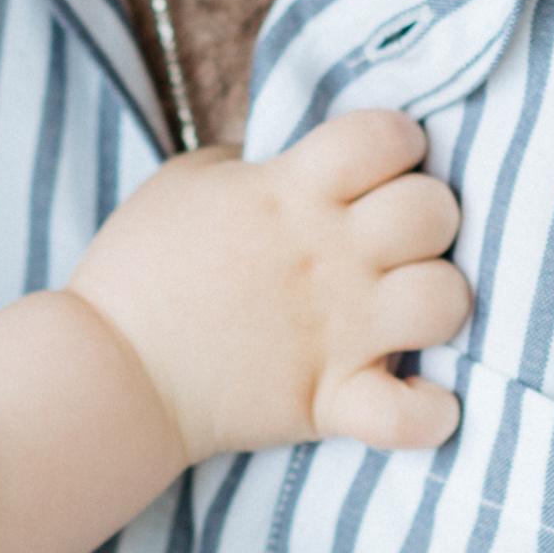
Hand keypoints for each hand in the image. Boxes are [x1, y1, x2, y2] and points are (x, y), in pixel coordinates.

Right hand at [68, 110, 466, 460]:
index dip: (395, 141)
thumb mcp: (185, 181)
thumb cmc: (136, 267)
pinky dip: (428, 414)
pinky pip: (410, 417)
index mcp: (289, 191)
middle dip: (426, 214)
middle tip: (390, 238)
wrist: (107, 371)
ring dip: (438, 298)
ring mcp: (336, 332)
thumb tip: (292, 161)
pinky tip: (422, 398)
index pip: (387, 135)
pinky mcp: (329, 402)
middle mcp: (327, 256)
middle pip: (433, 209)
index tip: (373, 167)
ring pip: (445, 299)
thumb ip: (251, 163)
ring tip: (406, 308)